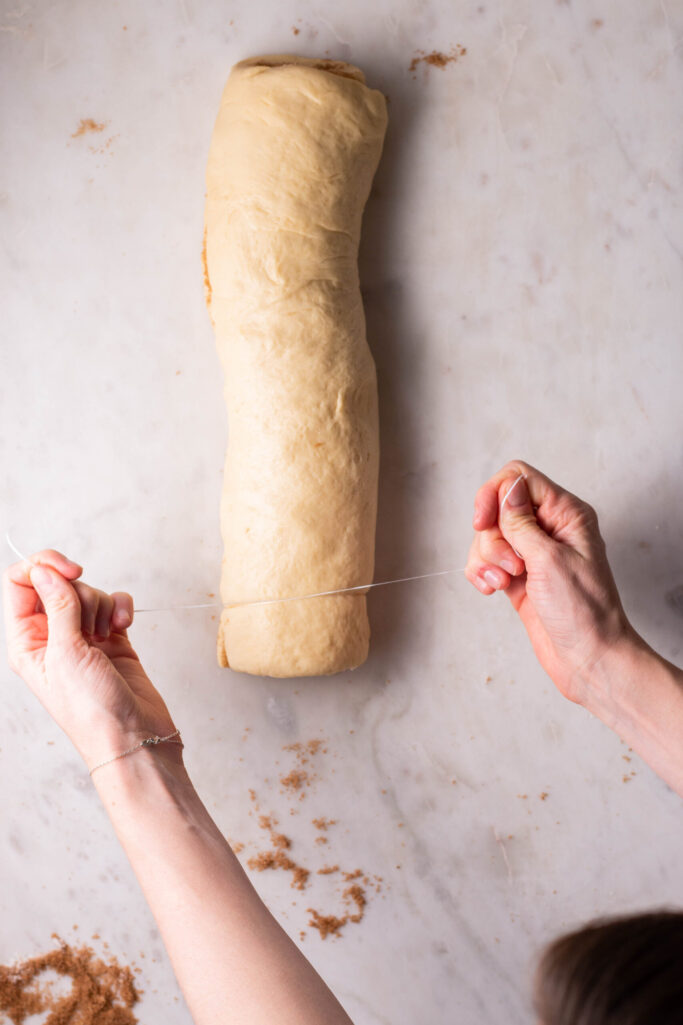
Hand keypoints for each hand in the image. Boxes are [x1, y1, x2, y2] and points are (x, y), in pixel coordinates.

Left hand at [3, 550, 177, 769]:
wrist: (134, 736)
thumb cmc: (91, 710)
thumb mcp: (66, 654)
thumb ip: (58, 605)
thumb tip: (45, 569)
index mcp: (26, 641)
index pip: (20, 584)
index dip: (43, 567)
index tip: (71, 570)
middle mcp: (51, 636)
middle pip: (59, 584)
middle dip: (81, 594)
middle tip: (89, 625)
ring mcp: (82, 637)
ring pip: (89, 592)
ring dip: (103, 606)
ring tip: (107, 636)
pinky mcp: (112, 638)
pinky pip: (114, 603)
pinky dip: (121, 608)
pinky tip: (124, 626)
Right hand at [465, 461, 633, 703]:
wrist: (588, 658)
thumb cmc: (584, 612)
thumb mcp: (549, 559)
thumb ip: (521, 522)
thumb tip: (507, 488)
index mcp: (566, 514)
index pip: (518, 478)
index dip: (494, 495)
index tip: (482, 523)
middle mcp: (549, 528)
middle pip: (497, 509)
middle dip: (492, 538)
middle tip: (511, 567)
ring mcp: (532, 553)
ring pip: (488, 537)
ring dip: (486, 559)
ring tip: (502, 583)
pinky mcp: (518, 576)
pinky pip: (485, 561)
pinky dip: (481, 573)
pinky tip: (492, 590)